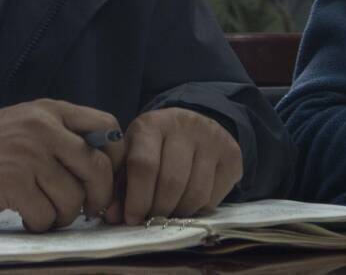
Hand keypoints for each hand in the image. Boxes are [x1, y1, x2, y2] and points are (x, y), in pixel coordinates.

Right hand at [0, 99, 125, 232]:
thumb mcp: (29, 123)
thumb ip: (63, 133)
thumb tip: (104, 163)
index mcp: (50, 110)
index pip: (106, 125)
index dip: (116, 156)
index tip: (109, 176)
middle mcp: (43, 128)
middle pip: (97, 167)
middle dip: (99, 196)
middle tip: (89, 208)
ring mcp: (29, 156)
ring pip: (74, 198)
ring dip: (64, 215)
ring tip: (48, 212)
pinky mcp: (14, 184)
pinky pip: (47, 215)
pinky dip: (41, 223)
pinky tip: (28, 216)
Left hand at [105, 107, 242, 224]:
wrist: (192, 125)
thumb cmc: (154, 145)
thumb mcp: (133, 154)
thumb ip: (121, 185)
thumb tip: (112, 217)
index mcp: (151, 124)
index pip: (144, 165)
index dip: (137, 198)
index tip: (132, 219)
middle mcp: (184, 126)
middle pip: (172, 181)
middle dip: (159, 209)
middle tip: (151, 221)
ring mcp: (212, 138)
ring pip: (196, 193)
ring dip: (179, 213)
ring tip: (168, 215)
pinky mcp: (232, 154)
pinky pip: (214, 197)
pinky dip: (198, 210)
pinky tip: (187, 204)